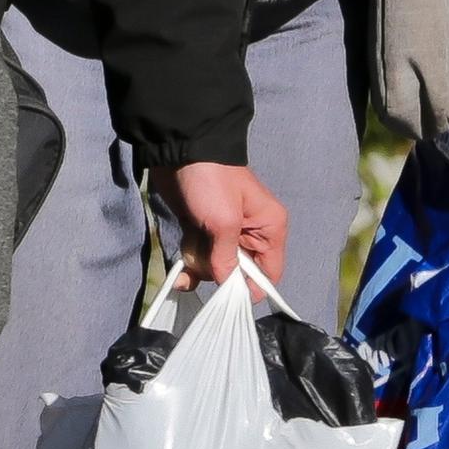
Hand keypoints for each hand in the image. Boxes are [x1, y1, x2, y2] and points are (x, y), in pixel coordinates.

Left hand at [166, 159, 284, 284]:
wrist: (178, 150)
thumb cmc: (210, 180)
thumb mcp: (222, 222)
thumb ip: (225, 258)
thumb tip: (226, 285)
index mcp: (269, 229)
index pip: (269, 272)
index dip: (252, 288)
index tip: (229, 298)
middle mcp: (250, 234)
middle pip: (239, 273)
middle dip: (218, 276)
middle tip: (201, 269)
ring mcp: (224, 233)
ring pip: (215, 266)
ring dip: (199, 268)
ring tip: (185, 263)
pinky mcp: (202, 229)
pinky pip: (199, 256)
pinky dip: (189, 262)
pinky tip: (178, 271)